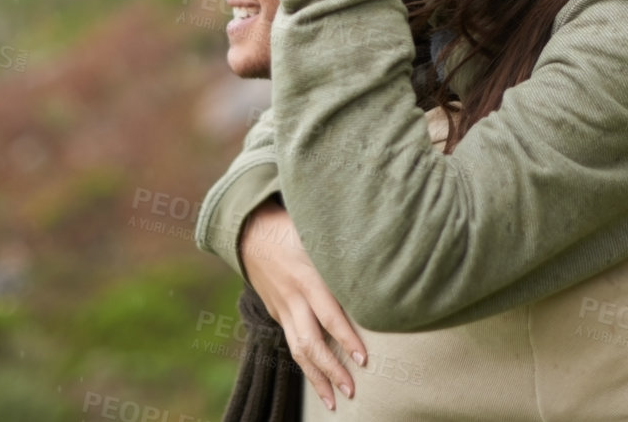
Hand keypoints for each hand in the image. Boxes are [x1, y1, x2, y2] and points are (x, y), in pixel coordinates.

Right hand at [240, 201, 366, 410]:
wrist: (248, 230)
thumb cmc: (292, 225)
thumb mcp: (317, 232)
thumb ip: (342, 249)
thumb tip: (379, 254)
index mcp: (307, 277)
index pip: (329, 315)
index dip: (346, 339)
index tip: (364, 360)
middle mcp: (293, 297)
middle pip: (311, 342)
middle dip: (332, 370)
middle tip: (352, 391)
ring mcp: (282, 308)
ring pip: (298, 350)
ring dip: (316, 378)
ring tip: (333, 402)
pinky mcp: (277, 312)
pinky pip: (292, 343)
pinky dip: (305, 363)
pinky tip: (317, 379)